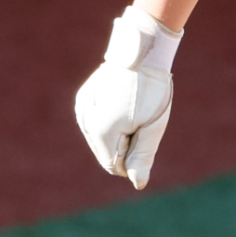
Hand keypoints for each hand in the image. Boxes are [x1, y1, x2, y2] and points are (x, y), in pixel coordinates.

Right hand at [75, 6, 180, 189]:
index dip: (134, 156)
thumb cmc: (152, 90)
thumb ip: (143, 156)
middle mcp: (86, 122)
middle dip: (126, 144)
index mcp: (102, 131)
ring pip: (100, 139)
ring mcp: (82, 109)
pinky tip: (121, 103)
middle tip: (140, 117)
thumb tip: (138, 184)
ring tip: (131, 107)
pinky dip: (110, 121)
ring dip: (118, 132)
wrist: (142, 52)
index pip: (116, 166)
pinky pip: (96, 123)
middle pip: (107, 153)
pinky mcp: (83, 100)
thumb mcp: (153, 126)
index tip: (144, 131)